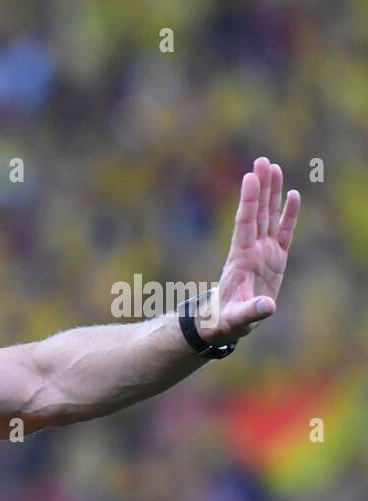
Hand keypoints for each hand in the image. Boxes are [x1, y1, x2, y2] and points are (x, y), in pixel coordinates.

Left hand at [203, 157, 300, 344]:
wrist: (225, 322)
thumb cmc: (227, 320)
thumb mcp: (237, 318)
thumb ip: (251, 312)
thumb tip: (268, 306)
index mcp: (241, 259)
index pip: (245, 224)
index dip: (248, 201)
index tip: (249, 178)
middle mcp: (252, 250)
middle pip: (257, 213)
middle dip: (259, 188)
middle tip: (261, 161)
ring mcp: (264, 252)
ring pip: (268, 216)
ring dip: (271, 193)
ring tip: (273, 168)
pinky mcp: (275, 258)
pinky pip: (284, 232)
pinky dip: (288, 214)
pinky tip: (292, 195)